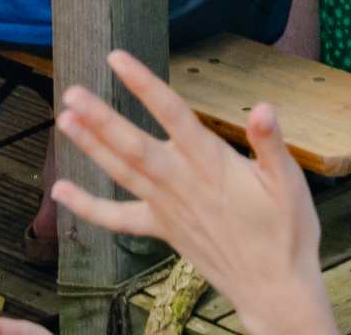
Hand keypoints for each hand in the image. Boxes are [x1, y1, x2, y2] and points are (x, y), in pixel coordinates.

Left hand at [39, 54, 332, 334]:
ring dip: (91, 147)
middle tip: (71, 93)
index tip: (117, 59)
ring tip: (63, 121)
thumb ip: (271, 144)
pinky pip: (119, 219)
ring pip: (123, 174)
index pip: (174, 115)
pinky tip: (60, 192)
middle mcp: (183, 184)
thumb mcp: (290, 184)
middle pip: (135, 147)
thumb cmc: (286, 233)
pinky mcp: (162, 230)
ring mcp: (168, 209)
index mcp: (212, 165)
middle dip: (102, 119)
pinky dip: (88, 207)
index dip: (145, 85)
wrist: (273, 290)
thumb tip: (263, 107)